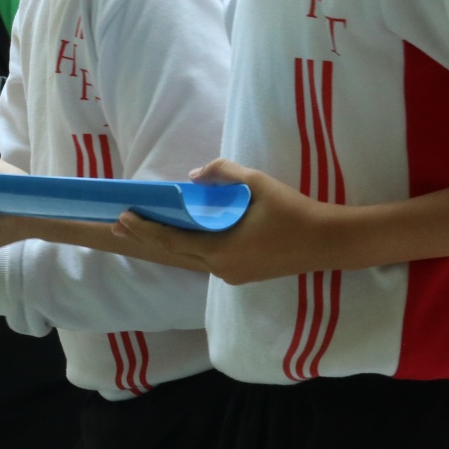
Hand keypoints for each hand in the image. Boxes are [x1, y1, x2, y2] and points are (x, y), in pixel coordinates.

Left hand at [111, 159, 347, 284]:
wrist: (329, 241)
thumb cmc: (293, 211)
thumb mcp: (257, 183)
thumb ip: (222, 174)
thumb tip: (194, 176)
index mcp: (221, 250)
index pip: (172, 240)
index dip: (145, 229)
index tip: (123, 216)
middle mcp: (221, 268)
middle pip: (176, 252)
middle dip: (147, 237)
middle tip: (119, 224)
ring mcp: (233, 275)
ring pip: (193, 257)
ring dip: (169, 241)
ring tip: (144, 227)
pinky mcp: (244, 274)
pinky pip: (210, 259)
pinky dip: (192, 245)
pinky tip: (184, 233)